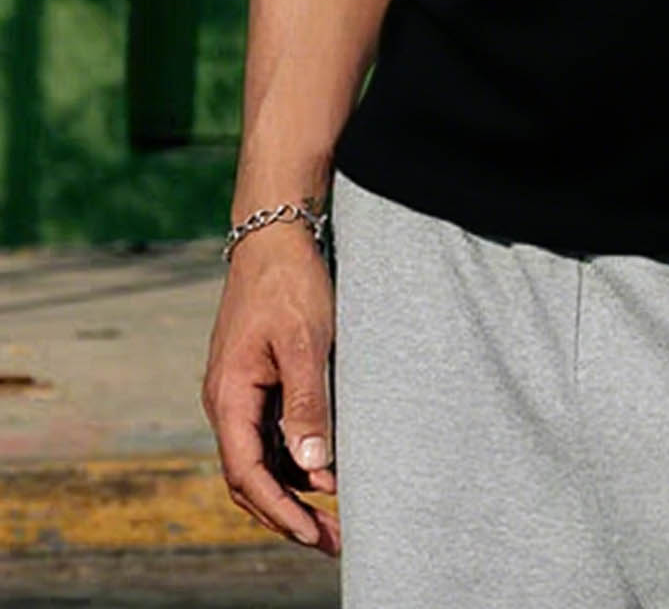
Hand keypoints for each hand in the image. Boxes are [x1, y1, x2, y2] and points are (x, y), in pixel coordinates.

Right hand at [200, 222, 339, 554]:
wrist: (274, 237)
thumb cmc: (289, 284)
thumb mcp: (305, 342)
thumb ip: (307, 403)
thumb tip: (313, 467)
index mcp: (229, 396)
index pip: (246, 473)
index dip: (279, 510)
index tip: (313, 534)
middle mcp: (227, 402)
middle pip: (249, 478)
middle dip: (287, 515)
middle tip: (332, 540)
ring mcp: (239, 393)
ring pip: (259, 460)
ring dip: (292, 492)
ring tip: (333, 517)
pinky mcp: (255, 382)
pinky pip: (267, 436)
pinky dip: (291, 462)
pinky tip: (323, 473)